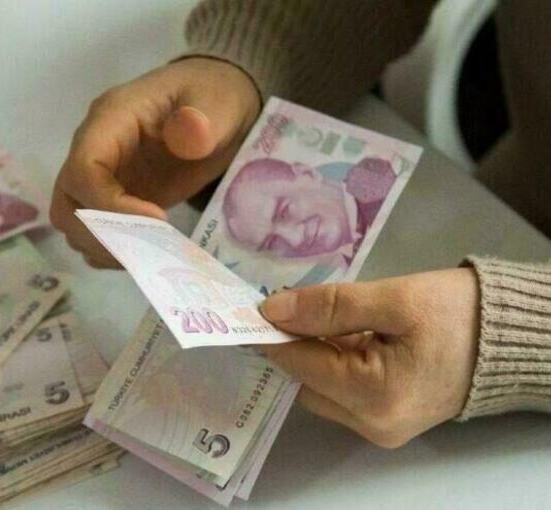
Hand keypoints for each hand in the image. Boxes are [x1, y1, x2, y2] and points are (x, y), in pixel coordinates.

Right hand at [51, 57, 260, 267]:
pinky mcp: (114, 198)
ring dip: (104, 246)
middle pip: (67, 201)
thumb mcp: (218, 102)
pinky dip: (111, 250)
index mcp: (111, 119)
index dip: (109, 205)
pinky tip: (146, 253)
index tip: (158, 218)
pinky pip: (91, 231)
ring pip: (72, 221)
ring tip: (150, 252)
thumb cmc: (215, 97)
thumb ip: (203, 119)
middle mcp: (94, 148)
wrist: (218, 105)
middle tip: (147, 247)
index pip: (83, 169)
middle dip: (100, 234)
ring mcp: (101, 175)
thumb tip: (187, 134)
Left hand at [259, 268, 479, 447]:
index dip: (272, 334)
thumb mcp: (395, 299)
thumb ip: (330, 306)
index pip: (300, 364)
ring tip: (317, 313)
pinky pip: (344, 390)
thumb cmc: (459, 314)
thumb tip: (273, 311)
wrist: (512, 337)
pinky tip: (340, 331)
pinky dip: (336, 361)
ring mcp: (381, 426)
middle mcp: (372, 423)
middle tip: (287, 303)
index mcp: (374, 397)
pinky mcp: (388, 417)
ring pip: (322, 387)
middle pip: (307, 380)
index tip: (249, 307)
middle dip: (294, 343)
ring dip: (315, 351)